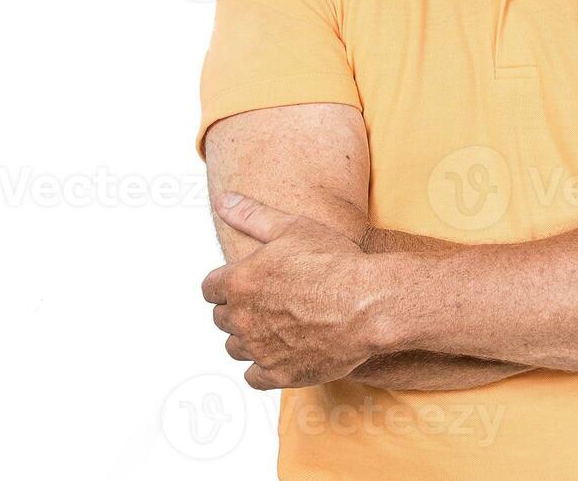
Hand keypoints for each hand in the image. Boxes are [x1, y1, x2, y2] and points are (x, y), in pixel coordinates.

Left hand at [202, 192, 380, 389]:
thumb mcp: (292, 227)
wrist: (368, 303)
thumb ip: (251, 215)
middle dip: (238, 310)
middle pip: (221, 319)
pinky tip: (281, 352)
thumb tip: (224, 200)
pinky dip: (262, 367)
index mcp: (240, 281)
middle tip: (268, 302)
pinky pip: (253, 377)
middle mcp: (243, 317)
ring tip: (276, 326)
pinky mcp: (278, 374)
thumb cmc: (335, 262)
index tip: (247, 283)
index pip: (210, 289)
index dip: (227, 284)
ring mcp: (259, 348)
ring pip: (235, 348)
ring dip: (248, 338)